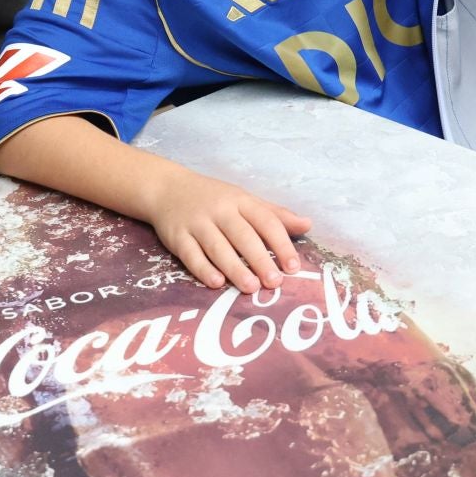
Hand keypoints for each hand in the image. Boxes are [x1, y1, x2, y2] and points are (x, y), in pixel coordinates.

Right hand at [140, 168, 311, 293]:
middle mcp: (219, 210)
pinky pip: (191, 254)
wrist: (167, 188)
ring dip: (235, 268)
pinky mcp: (177, 236)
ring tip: (251, 287)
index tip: (293, 267)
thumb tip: (308, 225)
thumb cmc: (214, 198)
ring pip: (217, 247)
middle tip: (274, 282)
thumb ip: (275, 214)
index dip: (281, 243)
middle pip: (242, 235)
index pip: (265, 220)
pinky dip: (203, 269)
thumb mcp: (245, 200)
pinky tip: (217, 283)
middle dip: (259, 259)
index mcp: (240, 200)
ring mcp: (197, 223)